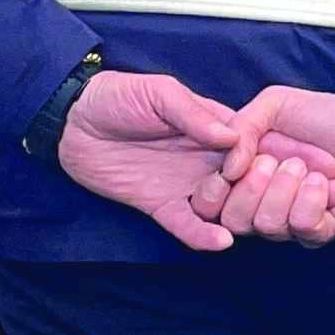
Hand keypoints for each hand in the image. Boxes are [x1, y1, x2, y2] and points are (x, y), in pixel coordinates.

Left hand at [56, 69, 261, 256]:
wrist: (72, 121)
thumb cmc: (118, 96)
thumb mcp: (160, 93)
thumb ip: (194, 113)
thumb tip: (233, 138)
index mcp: (213, 126)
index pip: (249, 146)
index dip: (259, 157)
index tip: (262, 165)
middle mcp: (206, 158)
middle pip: (243, 181)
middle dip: (251, 192)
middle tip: (249, 194)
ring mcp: (185, 184)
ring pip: (221, 207)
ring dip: (229, 213)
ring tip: (230, 214)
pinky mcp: (162, 205)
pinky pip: (187, 225)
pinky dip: (204, 236)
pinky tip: (220, 241)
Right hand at [210, 85, 334, 243]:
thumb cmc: (322, 117)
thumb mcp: (274, 105)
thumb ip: (242, 127)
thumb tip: (229, 169)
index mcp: (242, 176)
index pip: (208, 205)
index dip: (210, 195)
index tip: (226, 174)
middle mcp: (260, 204)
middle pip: (233, 220)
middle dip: (252, 187)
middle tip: (276, 161)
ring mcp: (289, 221)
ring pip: (266, 225)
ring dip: (285, 190)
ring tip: (305, 167)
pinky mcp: (319, 231)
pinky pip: (301, 228)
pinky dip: (311, 201)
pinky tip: (324, 183)